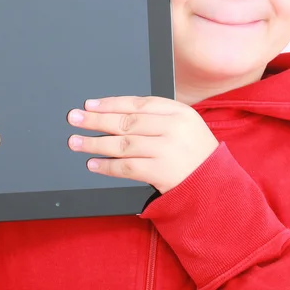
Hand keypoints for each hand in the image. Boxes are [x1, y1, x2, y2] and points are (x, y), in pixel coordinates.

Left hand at [67, 96, 218, 193]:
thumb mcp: (185, 125)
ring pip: (123, 144)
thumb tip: (116, 112)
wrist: (216, 186)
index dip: (111, 103)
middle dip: (96, 120)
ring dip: (96, 143)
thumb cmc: (196, 153)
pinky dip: (107, 166)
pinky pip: (128, 167)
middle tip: (74, 118)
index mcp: (179, 111)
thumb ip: (157, 117)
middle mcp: (173, 128)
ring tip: (76, 142)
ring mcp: (168, 150)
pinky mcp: (163, 172)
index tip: (90, 104)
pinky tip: (93, 164)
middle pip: (126, 121)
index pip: (138, 103)